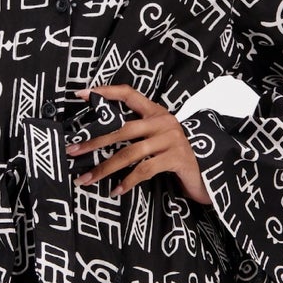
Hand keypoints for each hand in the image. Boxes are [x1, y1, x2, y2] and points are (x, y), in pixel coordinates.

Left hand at [66, 83, 210, 205]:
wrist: (209, 174)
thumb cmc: (176, 157)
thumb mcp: (158, 140)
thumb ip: (136, 135)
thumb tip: (99, 139)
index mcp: (156, 112)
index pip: (128, 94)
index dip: (104, 92)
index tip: (79, 95)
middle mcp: (164, 122)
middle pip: (122, 129)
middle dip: (94, 142)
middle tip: (72, 151)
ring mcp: (172, 140)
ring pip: (130, 153)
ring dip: (105, 168)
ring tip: (86, 179)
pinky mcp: (177, 158)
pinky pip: (145, 170)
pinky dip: (128, 182)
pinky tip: (116, 191)